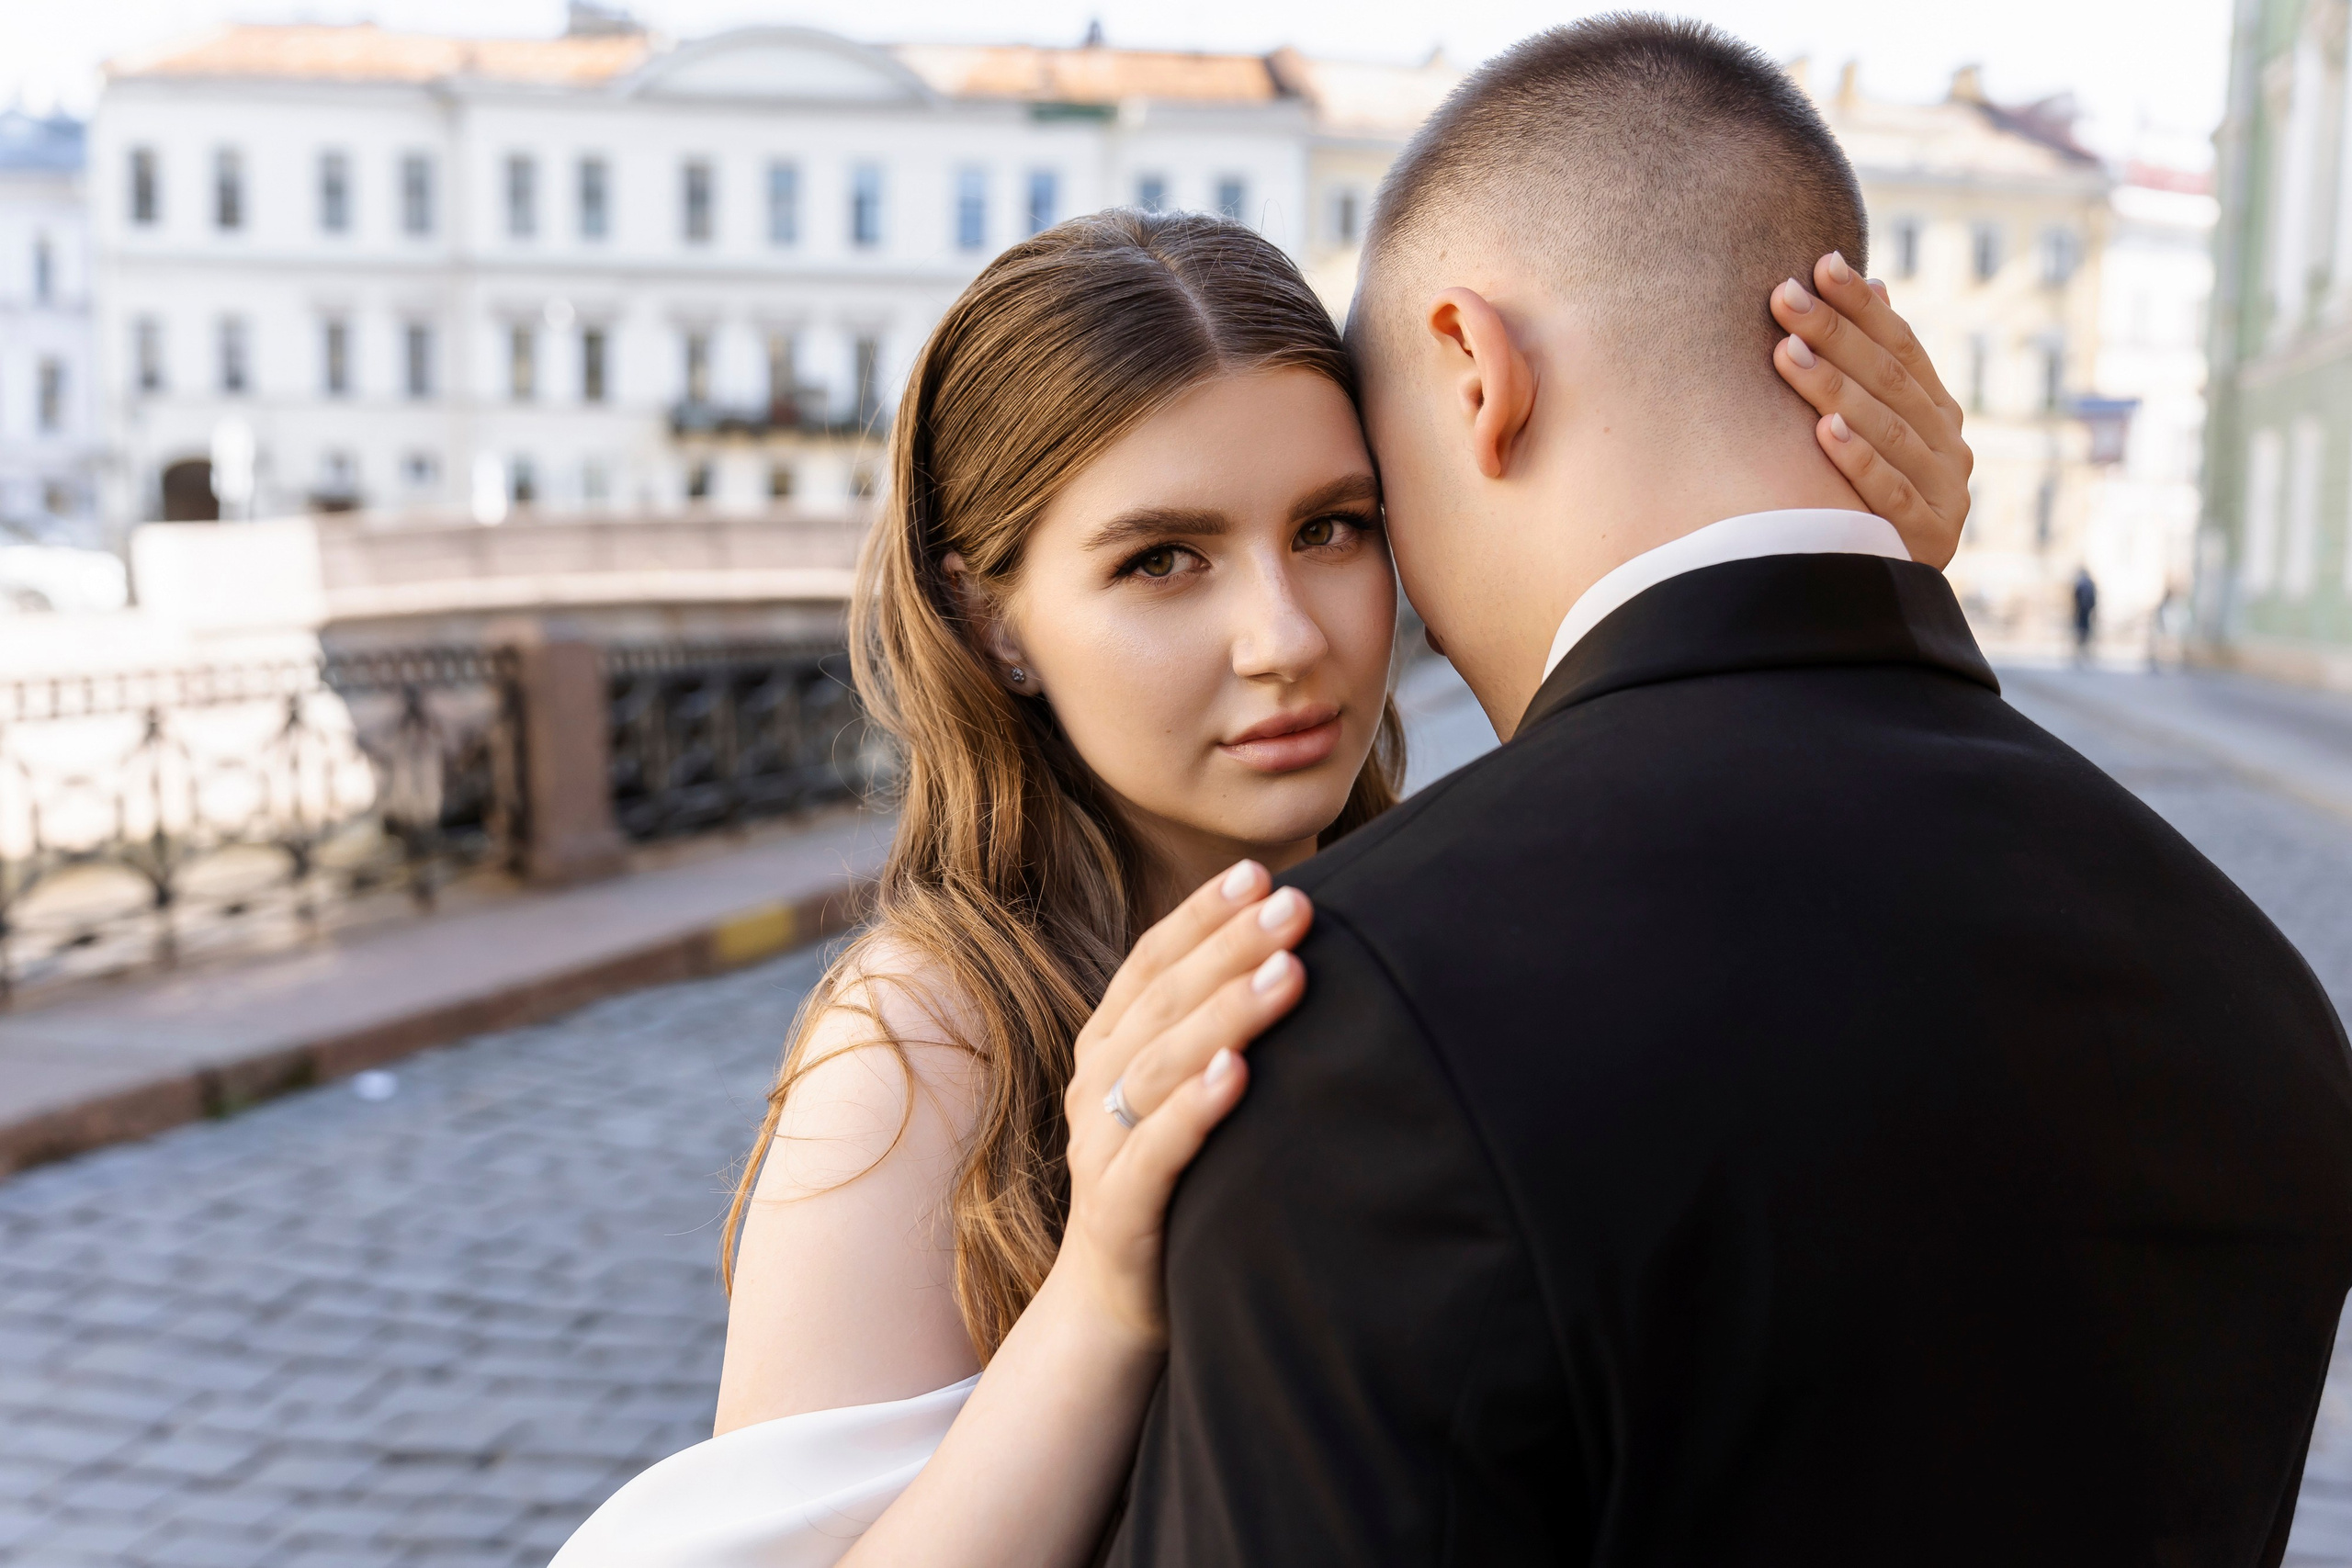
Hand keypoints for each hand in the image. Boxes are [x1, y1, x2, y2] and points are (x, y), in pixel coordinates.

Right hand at [1054, 860, 1311, 1350]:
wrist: (1116, 1308)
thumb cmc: (1178, 1185)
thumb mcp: (1187, 1098)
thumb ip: (1216, 1035)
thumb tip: (1298, 956)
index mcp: (1110, 1048)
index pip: (1152, 963)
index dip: (1201, 916)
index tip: (1260, 873)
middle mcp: (1096, 1086)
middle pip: (1163, 1001)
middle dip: (1229, 946)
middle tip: (1294, 906)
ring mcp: (1100, 1147)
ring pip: (1158, 1065)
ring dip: (1224, 1013)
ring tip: (1286, 972)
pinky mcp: (1118, 1209)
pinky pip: (1153, 1151)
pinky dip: (1194, 1109)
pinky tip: (1237, 1075)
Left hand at [1770, 251, 1974, 569]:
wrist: (1886, 597)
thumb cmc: (1866, 502)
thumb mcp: (1879, 433)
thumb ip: (1880, 370)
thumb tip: (1874, 283)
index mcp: (1940, 415)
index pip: (1902, 347)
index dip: (1862, 307)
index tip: (1820, 263)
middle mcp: (1951, 447)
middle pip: (1889, 381)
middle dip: (1834, 333)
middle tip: (1783, 296)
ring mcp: (1945, 495)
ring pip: (1887, 431)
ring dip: (1835, 388)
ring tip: (1787, 352)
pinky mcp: (1927, 542)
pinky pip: (1890, 496)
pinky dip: (1859, 461)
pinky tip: (1825, 430)